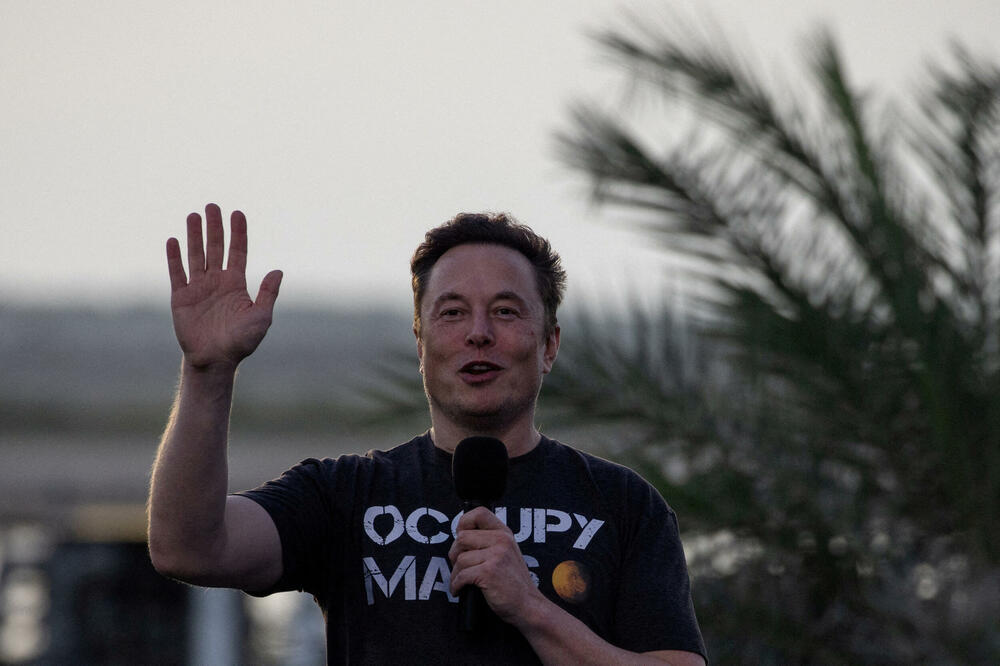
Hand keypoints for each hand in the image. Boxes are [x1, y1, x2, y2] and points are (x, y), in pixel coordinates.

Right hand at [166, 203, 282, 370]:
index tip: (237, 213)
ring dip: (194, 235)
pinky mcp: (181, 297)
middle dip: (215, 227)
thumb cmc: (242, 341)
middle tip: (213, 206)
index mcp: (236, 284)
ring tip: (194, 215)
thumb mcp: (261, 317)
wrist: (215, 360)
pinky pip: (177, 273)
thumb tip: (278, 271)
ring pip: (196, 255)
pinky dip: (175, 257)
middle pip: (216, 248)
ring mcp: (198, 288)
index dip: (238, 233)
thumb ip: (268, 294)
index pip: (237, 252)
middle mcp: (217, 281)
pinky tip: (173, 240)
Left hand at [448, 506, 543, 624]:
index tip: (460, 536)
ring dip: (455, 573)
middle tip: (459, 566)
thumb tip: (461, 537)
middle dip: (455, 554)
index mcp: (504, 534)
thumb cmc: (514, 584)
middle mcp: (501, 541)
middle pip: (462, 537)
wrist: (528, 605)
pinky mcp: (489, 572)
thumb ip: (489, 542)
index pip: (479, 513)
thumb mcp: (507, 553)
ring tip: (461, 581)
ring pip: (460, 558)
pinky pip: (461, 575)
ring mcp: (496, 555)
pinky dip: (456, 585)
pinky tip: (460, 589)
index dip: (464, 522)